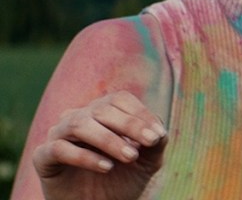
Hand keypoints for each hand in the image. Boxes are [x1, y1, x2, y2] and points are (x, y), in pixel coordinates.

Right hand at [32, 91, 166, 199]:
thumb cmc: (123, 180)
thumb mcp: (147, 162)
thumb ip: (155, 143)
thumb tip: (159, 130)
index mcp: (102, 112)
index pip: (119, 100)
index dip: (140, 113)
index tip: (158, 135)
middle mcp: (79, 118)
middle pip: (101, 109)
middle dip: (129, 125)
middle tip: (150, 143)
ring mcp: (58, 135)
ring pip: (78, 124)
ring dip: (108, 139)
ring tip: (131, 157)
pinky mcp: (43, 157)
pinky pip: (58, 148)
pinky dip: (84, 156)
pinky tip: (106, 167)